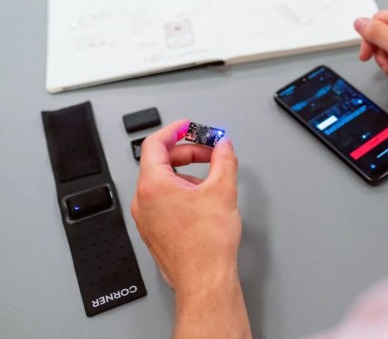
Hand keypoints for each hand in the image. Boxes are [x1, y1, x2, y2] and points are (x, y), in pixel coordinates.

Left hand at [131, 120, 250, 338]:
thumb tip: (223, 146)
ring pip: (163, 182)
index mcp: (153, 186)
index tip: (189, 127)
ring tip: (212, 180)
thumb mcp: (222, 190)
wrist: (204, 280)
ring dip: (187, 173)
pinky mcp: (154, 231)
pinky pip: (163, 200)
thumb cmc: (207, 245)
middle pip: (160, 162)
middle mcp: (143, 201)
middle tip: (211, 152)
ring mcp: (146, 218)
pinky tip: (203, 200)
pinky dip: (182, 191)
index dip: (175, 130)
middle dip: (187, 152)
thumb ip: (224, 160)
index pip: (155, 144)